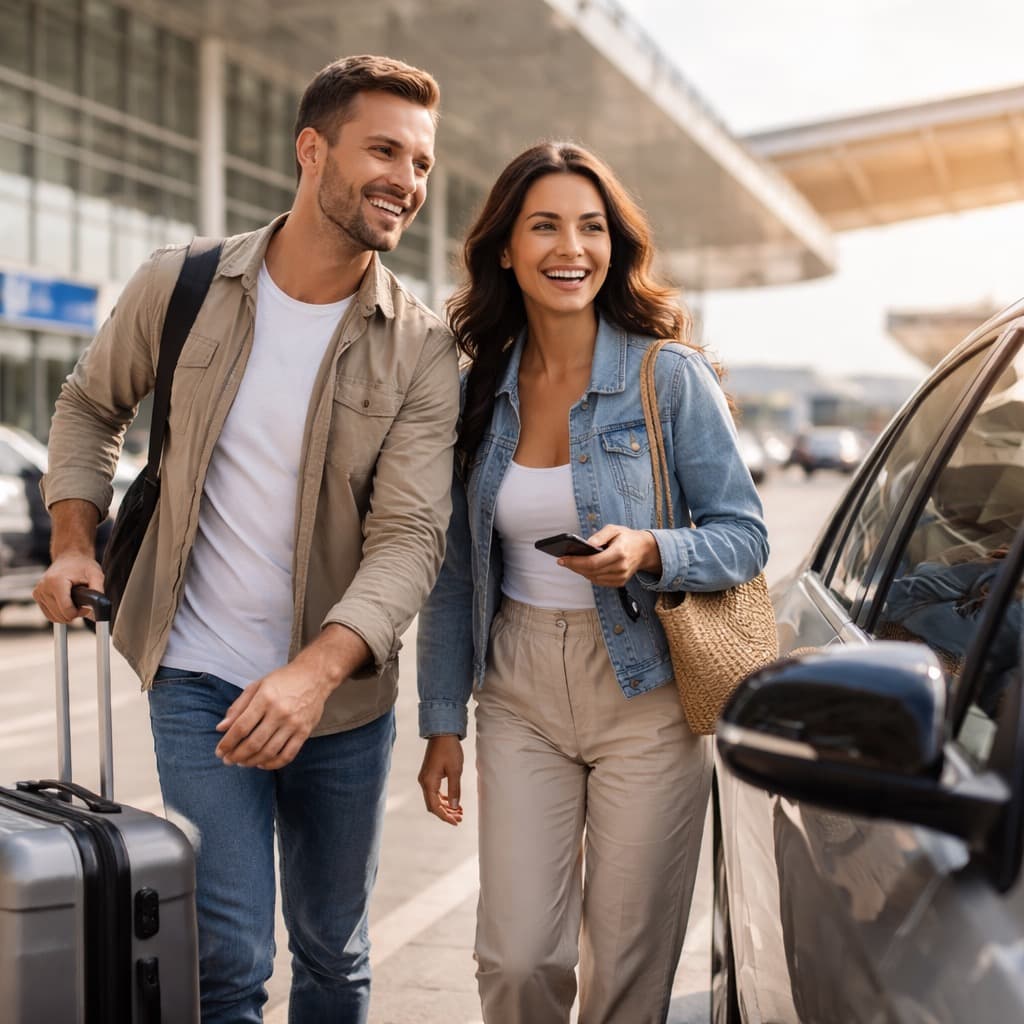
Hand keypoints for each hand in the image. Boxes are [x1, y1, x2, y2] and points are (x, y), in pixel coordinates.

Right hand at [33, 553, 104, 622]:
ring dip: (67, 615)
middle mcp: (43, 588)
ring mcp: (38, 592)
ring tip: (76, 603)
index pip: (66, 610)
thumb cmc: (82, 565)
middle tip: (83, 605)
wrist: (69, 556)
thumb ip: (98, 592)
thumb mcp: (96, 575)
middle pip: (60, 616)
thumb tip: (100, 608)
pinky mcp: (37, 595)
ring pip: (54, 617)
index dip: (79, 613)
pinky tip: (68, 604)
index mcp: (56, 582)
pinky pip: (49, 614)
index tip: (87, 607)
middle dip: (74, 614)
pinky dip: (59, 613)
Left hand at [215, 661, 331, 769]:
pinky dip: (272, 764)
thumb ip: (238, 707)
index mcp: (265, 698)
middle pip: (254, 743)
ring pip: (269, 752)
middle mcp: (280, 712)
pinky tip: (262, 763)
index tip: (219, 751)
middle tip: (227, 760)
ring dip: (251, 762)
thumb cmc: (283, 680)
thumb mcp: (257, 686)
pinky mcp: (305, 732)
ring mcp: (294, 723)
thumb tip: (221, 728)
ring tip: (242, 763)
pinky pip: (288, 755)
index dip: (227, 742)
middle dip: (236, 756)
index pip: (241, 727)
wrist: (315, 676)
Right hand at [418, 735, 463, 825]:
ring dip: (446, 806)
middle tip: (460, 818)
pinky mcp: (429, 774)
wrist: (442, 733)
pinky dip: (444, 798)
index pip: (435, 807)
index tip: (456, 822)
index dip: (445, 817)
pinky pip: (435, 791)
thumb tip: (455, 807)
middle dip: (446, 813)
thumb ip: (455, 790)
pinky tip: (453, 801)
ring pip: (434, 799)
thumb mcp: (455, 771)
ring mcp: (426, 778)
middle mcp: (424, 782)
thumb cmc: (449, 750)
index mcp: (428, 782)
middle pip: (433, 805)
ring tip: (459, 811)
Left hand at [558, 524, 661, 586]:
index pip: (593, 562)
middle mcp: (621, 567)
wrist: (644, 550)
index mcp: (619, 553)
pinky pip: (600, 582)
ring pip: (594, 578)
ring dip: (580, 572)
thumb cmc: (627, 537)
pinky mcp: (620, 582)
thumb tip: (587, 544)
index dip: (575, 562)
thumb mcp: (614, 529)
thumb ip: (600, 536)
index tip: (562, 559)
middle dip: (574, 566)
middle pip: (591, 572)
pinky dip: (590, 576)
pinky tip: (583, 569)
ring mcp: (621, 577)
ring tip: (571, 564)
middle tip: (563, 561)